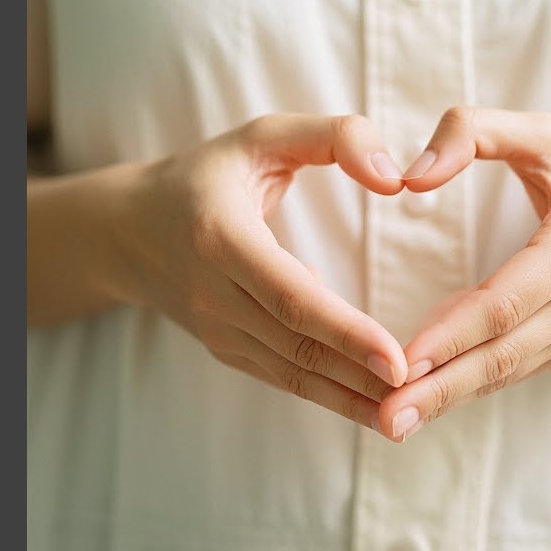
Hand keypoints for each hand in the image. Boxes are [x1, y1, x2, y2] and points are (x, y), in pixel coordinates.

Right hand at [117, 113, 411, 431]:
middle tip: (422, 395)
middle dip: (360, 375)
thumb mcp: (263, 135)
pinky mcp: (227, 350)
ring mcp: (217, 330)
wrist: (128, 231)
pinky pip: (284, 378)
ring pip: (293, 372)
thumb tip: (393, 176)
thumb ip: (335, 136)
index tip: (395, 360)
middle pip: (297, 344)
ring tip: (408, 414)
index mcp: (221, 237)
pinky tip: (374, 407)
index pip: (291, 296)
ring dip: (351, 398)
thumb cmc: (207, 176)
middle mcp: (213, 293)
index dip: (346, 331)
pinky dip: (330, 397)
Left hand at [379, 107, 550, 438]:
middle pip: (502, 353)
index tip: (403, 361)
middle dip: (440, 388)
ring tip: (394, 420)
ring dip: (449, 398)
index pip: (505, 303)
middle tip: (385, 417)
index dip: (452, 334)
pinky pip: (516, 368)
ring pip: (506, 372)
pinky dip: (471, 385)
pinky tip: (430, 396)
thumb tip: (410, 175)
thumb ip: (474, 132)